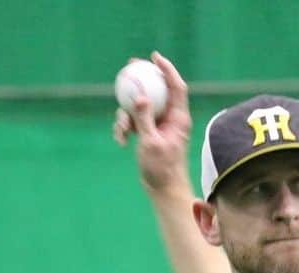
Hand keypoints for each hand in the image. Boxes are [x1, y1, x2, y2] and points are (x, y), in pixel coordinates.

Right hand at [112, 51, 193, 193]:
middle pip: (156, 91)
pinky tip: (120, 141)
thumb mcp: (151, 142)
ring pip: (139, 107)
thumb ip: (145, 118)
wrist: (162, 189)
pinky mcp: (148, 134)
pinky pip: (133, 122)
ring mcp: (158, 126)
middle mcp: (170, 119)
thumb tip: (140, 96)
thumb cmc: (162, 169)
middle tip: (128, 69)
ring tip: (122, 133)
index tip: (155, 57)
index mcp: (179, 118)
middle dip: (141, 80)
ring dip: (125, 117)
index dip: (167, 69)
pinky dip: (124, 129)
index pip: (176, 87)